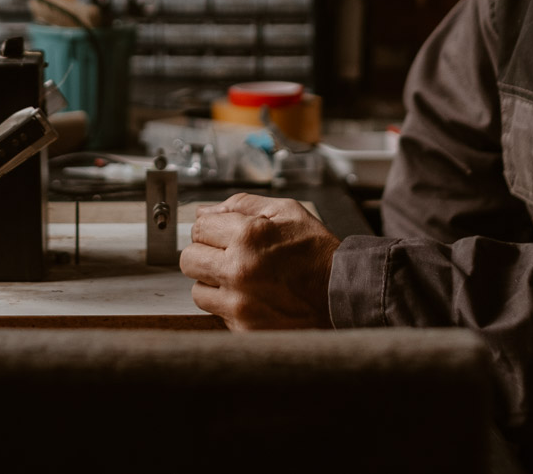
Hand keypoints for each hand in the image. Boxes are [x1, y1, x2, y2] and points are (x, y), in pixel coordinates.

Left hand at [180, 193, 340, 329]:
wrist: (343, 294)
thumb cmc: (317, 253)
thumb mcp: (286, 211)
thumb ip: (242, 205)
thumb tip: (205, 211)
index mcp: (248, 236)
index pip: (198, 228)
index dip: (211, 230)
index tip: (222, 235)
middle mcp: (239, 270)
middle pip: (189, 259)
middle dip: (205, 255)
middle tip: (227, 256)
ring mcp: (239, 303)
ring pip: (198, 290)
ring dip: (214, 283)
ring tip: (240, 279)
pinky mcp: (243, 328)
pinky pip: (217, 313)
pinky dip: (228, 306)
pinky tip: (251, 297)